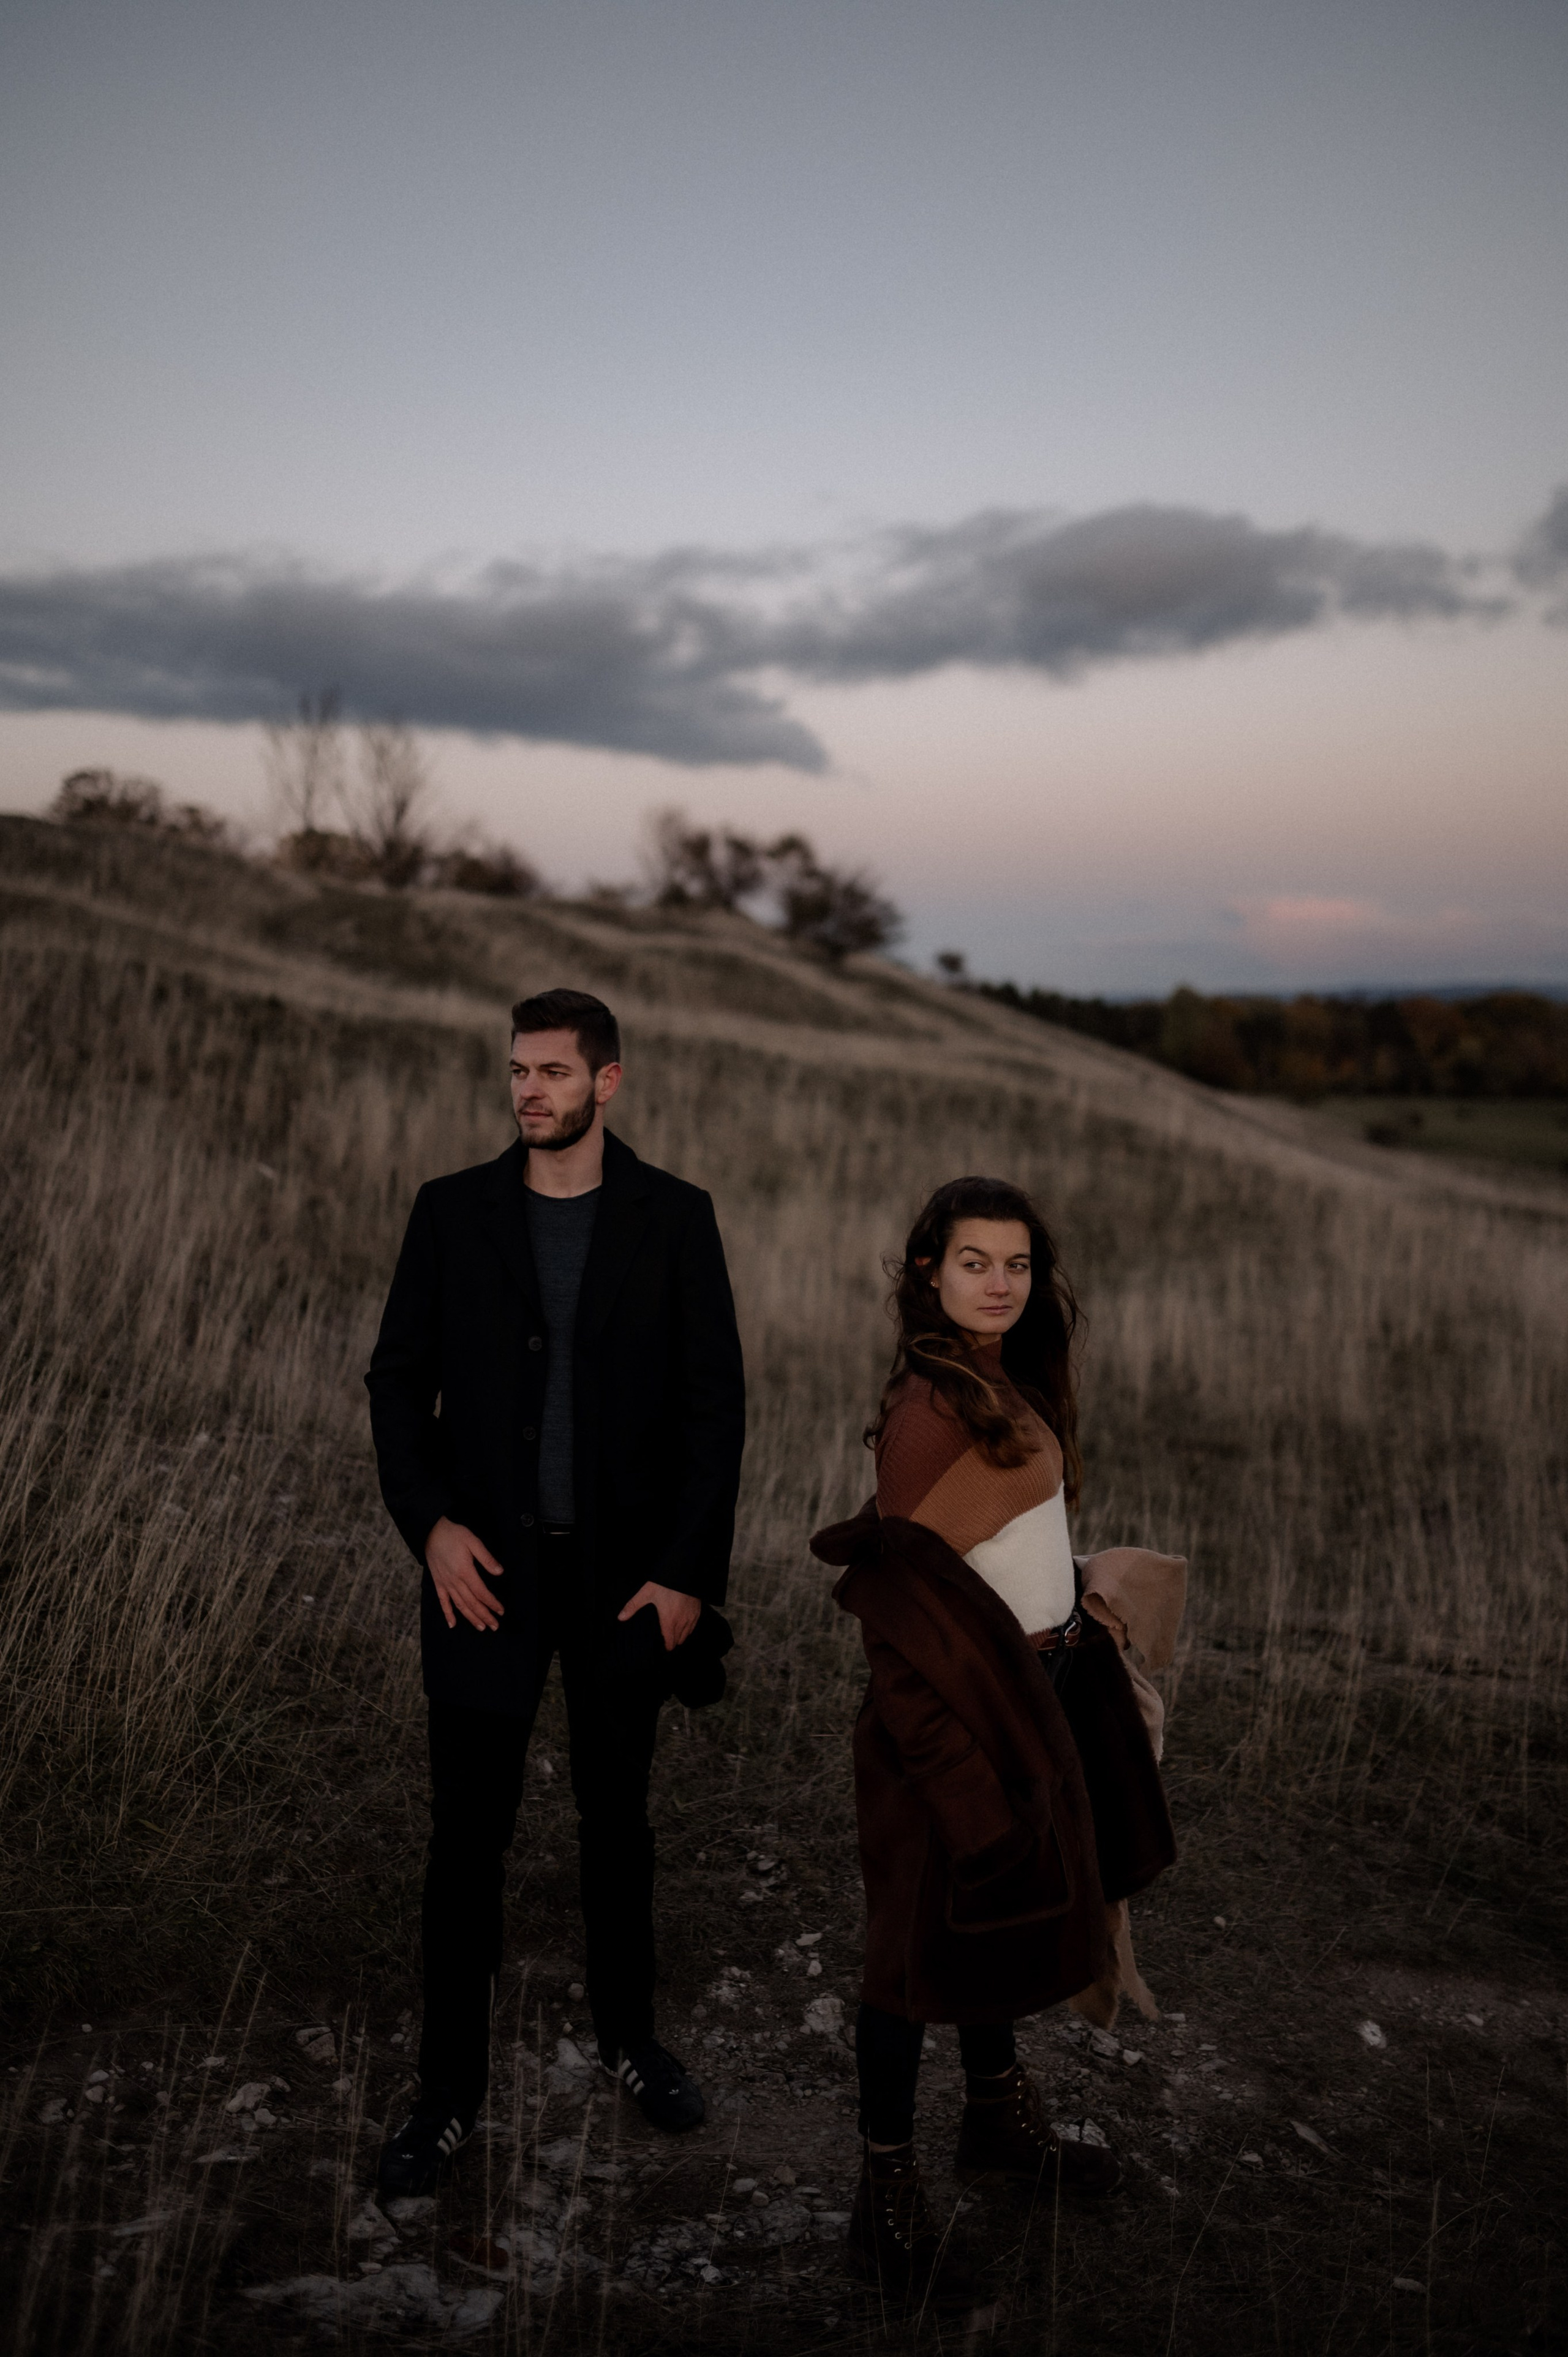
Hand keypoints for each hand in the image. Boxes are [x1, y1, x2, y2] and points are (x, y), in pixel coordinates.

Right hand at [425, 1517, 504, 1632]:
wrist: (431, 1532)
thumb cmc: (453, 1535)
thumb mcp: (473, 1542)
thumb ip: (486, 1558)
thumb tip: (500, 1572)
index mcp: (465, 1571)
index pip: (481, 1592)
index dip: (492, 1603)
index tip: (500, 1610)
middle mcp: (454, 1581)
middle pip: (472, 1603)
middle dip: (484, 1616)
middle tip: (494, 1626)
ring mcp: (445, 1584)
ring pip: (459, 1605)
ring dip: (471, 1618)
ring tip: (481, 1627)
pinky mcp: (437, 1583)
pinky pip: (442, 1602)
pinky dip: (448, 1614)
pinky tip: (452, 1624)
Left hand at [618, 1581, 699, 1650]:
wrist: (684, 1572)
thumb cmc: (665, 1583)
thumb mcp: (646, 1593)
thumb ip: (633, 1606)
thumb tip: (621, 1618)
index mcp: (669, 1620)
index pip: (670, 1640)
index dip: (667, 1646)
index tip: (665, 1647)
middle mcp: (682, 1621)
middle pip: (679, 1639)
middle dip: (673, 1641)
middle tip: (668, 1641)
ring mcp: (691, 1616)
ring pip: (687, 1633)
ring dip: (681, 1636)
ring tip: (675, 1635)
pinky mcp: (697, 1610)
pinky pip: (694, 1625)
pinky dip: (689, 1628)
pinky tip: (685, 1626)